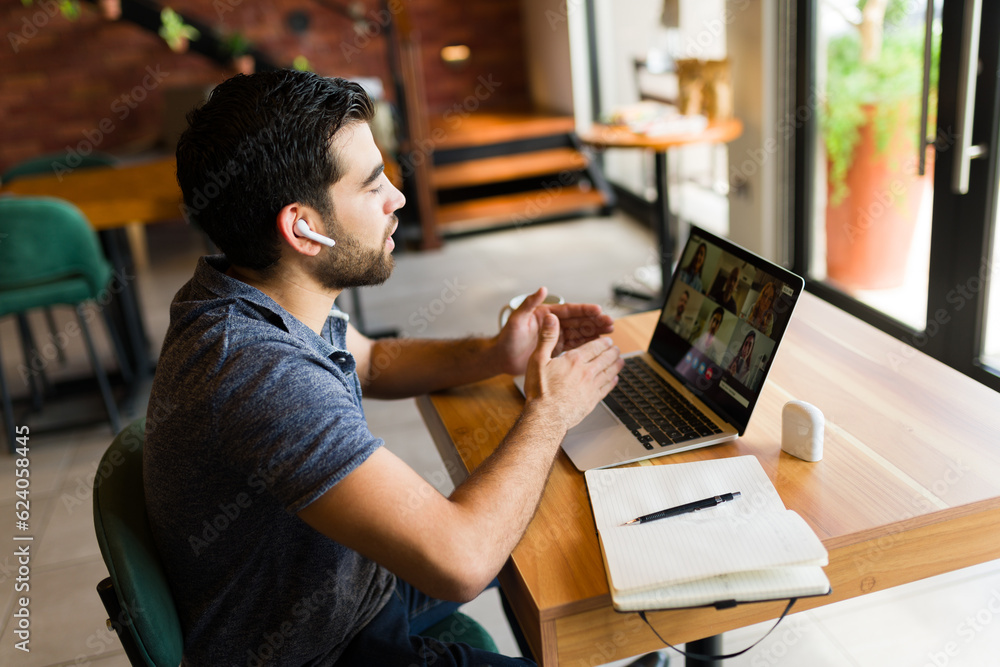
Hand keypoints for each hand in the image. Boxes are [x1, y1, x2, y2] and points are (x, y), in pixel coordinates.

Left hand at [495, 287, 614, 375]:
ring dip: (594, 332)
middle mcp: (553, 324)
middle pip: (578, 321)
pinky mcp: (556, 349)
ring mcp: (556, 337)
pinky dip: (586, 345)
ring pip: (579, 333)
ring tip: (610, 332)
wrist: (501, 358)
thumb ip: (529, 304)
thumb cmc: (506, 337)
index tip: (598, 310)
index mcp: (546, 314)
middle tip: (610, 323)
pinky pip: (574, 346)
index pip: (569, 311)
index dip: (584, 310)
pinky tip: (598, 345)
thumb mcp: (516, 319)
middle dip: (595, 321)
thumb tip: (541, 289)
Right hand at [522, 313, 622, 431]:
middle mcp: (586, 372)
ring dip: (617, 365)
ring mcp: (591, 387)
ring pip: (609, 372)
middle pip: (605, 358)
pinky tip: (615, 380)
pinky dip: (613, 382)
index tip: (608, 340)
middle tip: (617, 349)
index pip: (594, 347)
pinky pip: (607, 389)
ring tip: (621, 361)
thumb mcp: (537, 360)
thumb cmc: (540, 391)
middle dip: (613, 352)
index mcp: (574, 360)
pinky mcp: (592, 401)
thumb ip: (546, 338)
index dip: (603, 342)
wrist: (546, 417)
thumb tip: (551, 319)